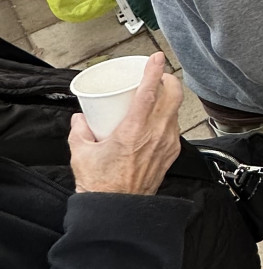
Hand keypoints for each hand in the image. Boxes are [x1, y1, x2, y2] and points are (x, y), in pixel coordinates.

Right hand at [69, 53, 182, 195]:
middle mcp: (155, 135)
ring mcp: (167, 145)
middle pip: (173, 96)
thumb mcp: (82, 152)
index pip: (150, 92)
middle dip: (169, 80)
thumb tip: (81, 117)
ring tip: (157, 97)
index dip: (155, 71)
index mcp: (134, 130)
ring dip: (170, 99)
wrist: (118, 210)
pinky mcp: (171, 155)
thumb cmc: (101, 185)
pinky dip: (169, 118)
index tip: (157, 57)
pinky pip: (175, 128)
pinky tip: (158, 120)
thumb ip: (79, 130)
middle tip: (159, 75)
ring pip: (176, 111)